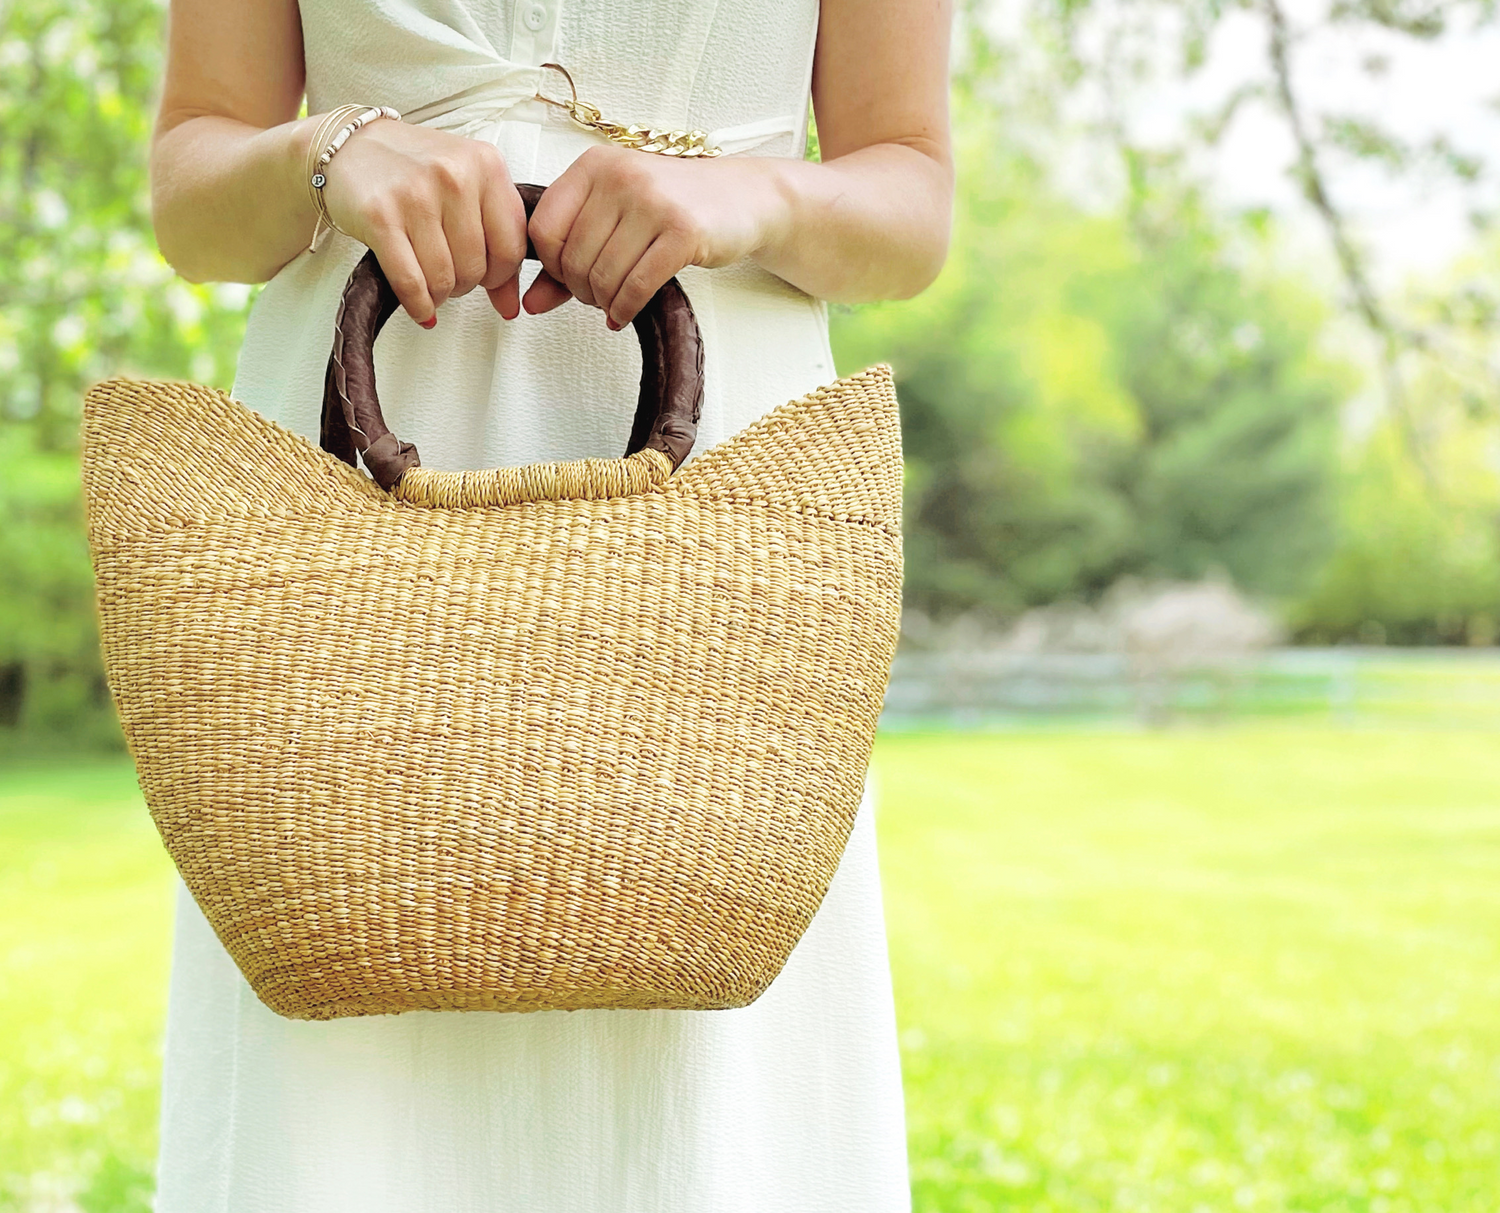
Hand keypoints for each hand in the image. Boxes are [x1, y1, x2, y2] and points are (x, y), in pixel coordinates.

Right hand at [317, 118, 528, 325]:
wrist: (350, 146)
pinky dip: (418, 304)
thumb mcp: (466, 189)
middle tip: (450, 277)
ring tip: (432, 284)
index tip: (488, 279)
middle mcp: (453, 175)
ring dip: (440, 294)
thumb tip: (510, 307)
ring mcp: (415, 194)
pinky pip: (410, 282)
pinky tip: (420, 306)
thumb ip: (496, 241)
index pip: (512, 246)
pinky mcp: (379, 215)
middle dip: (464, 284)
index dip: (501, 276)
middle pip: (476, 267)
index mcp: (486, 164)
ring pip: (444, 278)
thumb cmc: (413, 169)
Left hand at [523, 145, 787, 328]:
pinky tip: (624, 315)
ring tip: (613, 304)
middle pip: (573, 257)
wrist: (743, 198)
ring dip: (604, 303)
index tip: (568, 277)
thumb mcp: (615, 218)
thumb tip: (529, 304)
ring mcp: (654, 203)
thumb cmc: (673, 207)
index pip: (543, 229)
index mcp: (594, 166)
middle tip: (597, 297)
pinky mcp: (684, 232)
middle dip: (580, 290)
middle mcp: (621, 177)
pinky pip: (637, 286)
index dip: (550, 266)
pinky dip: (624, 310)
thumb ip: (568, 256)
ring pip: (604, 275)